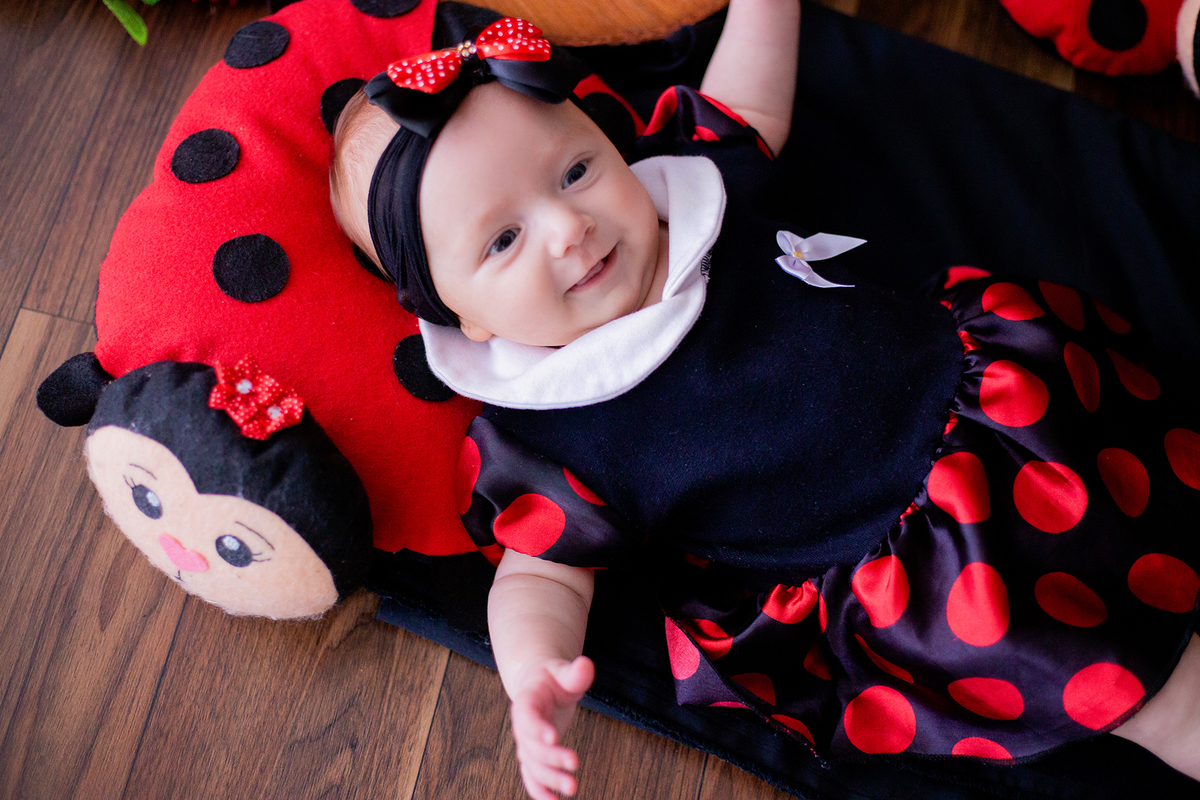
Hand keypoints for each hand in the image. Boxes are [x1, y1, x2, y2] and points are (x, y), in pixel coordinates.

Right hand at [510, 655, 594, 798]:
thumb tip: (586, 665)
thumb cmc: (554, 679)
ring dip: (549, 779)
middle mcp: (522, 726)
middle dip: (551, 757)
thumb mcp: (563, 671)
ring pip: (532, 766)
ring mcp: (527, 744)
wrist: (540, 687)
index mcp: (527, 701)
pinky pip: (532, 778)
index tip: (553, 736)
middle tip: (574, 764)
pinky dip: (541, 792)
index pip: (527, 715)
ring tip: (572, 788)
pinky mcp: (534, 757)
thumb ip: (574, 673)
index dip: (537, 727)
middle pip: (531, 745)